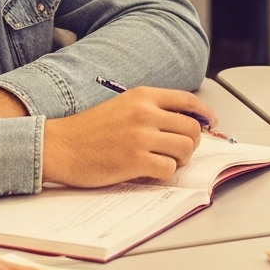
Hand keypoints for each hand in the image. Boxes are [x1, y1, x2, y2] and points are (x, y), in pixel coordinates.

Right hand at [41, 87, 214, 185]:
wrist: (59, 146)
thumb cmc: (87, 130)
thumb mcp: (121, 106)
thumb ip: (150, 110)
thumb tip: (184, 122)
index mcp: (142, 96)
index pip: (187, 100)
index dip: (203, 113)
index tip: (210, 122)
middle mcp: (145, 113)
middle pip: (191, 128)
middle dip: (192, 142)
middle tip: (181, 151)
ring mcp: (140, 137)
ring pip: (185, 148)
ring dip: (180, 159)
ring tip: (165, 162)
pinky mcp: (134, 160)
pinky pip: (168, 168)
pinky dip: (164, 173)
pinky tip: (150, 172)